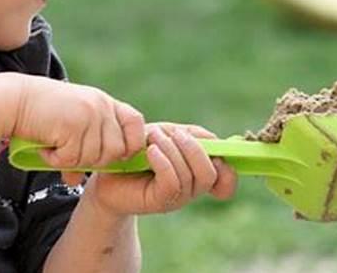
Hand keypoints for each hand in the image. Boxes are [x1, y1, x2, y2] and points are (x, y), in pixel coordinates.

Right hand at [11, 75, 145, 183]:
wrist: (14, 100)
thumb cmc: (40, 113)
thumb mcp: (69, 124)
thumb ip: (81, 147)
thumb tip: (75, 181)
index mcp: (104, 102)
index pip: (136, 124)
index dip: (131, 143)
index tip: (113, 154)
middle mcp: (100, 106)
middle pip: (116, 150)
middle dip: (95, 161)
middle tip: (70, 154)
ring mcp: (87, 115)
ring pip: (94, 158)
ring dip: (72, 161)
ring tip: (54, 148)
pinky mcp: (72, 126)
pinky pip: (72, 159)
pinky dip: (57, 160)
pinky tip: (46, 149)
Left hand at [81, 123, 237, 215]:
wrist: (107, 170)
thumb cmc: (138, 149)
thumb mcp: (168, 134)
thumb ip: (193, 135)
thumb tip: (214, 140)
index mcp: (197, 173)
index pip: (226, 180)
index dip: (228, 169)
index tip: (211, 153)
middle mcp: (191, 189)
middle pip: (210, 173)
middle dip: (193, 149)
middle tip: (172, 134)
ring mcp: (176, 198)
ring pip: (190, 175)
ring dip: (172, 149)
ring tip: (153, 138)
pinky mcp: (159, 202)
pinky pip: (172, 182)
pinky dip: (164, 161)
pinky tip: (150, 151)